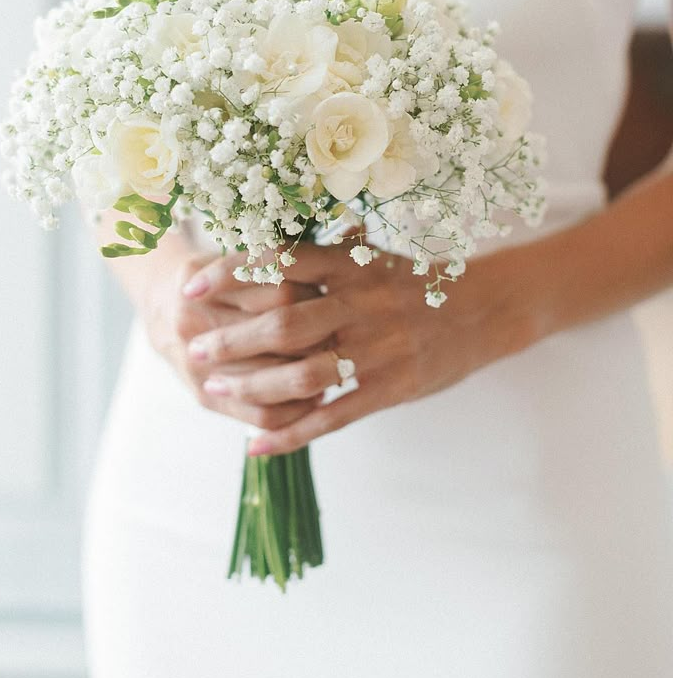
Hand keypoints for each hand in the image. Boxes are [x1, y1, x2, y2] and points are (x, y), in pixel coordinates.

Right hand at [142, 247, 324, 430]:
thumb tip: (329, 277)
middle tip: (341, 337)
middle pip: (280, 335)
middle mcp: (195, 324)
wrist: (160, 307)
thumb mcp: (232, 259)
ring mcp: (197, 365)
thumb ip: (271, 264)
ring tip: (331, 369)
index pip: (282, 293)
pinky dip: (295, 413)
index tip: (334, 301)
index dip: (316, 299)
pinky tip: (313, 400)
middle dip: (318, 339)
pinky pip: (261, 414)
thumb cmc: (211, 280)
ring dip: (311, 377)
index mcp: (208, 285)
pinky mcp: (204, 397)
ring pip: (273, 380)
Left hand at [180, 241, 543, 454]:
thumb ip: (327, 249)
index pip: (280, 263)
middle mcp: (361, 306)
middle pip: (284, 325)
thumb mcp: (375, 256)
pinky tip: (256, 446)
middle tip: (194, 351)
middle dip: (233, 340)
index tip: (192, 285)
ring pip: (302, 375)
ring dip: (253, 387)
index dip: (232, 273)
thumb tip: (274, 230)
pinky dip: (291, 434)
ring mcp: (375, 351)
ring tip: (216, 392)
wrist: (486, 312)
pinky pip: (332, 417)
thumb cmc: (419, 282)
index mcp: (352, 266)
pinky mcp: (388, 389)